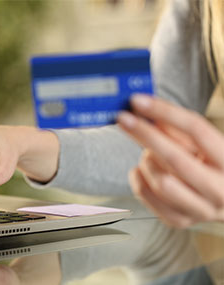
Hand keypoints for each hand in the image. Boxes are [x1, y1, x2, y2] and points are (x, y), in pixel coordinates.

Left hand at [117, 95, 223, 227]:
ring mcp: (202, 210)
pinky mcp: (180, 220)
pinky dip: (138, 179)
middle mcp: (221, 190)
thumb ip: (177, 129)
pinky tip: (141, 170)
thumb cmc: (209, 163)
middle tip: (123, 118)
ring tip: (148, 152)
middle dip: (145, 135)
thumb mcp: (203, 143)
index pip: (197, 130)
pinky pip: (148, 196)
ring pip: (161, 181)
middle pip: (176, 158)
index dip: (165, 112)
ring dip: (146, 160)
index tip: (138, 101)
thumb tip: (146, 111)